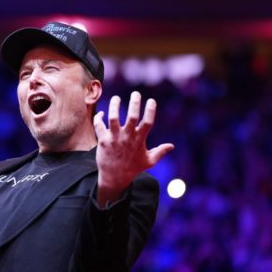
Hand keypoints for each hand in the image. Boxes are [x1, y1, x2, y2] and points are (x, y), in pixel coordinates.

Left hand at [93, 92, 173, 206]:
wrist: (114, 178)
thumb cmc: (132, 169)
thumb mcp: (148, 161)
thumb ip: (160, 152)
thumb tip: (172, 146)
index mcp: (139, 140)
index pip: (148, 122)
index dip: (150, 110)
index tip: (151, 100)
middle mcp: (127, 137)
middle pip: (132, 116)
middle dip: (134, 103)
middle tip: (136, 93)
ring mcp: (114, 138)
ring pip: (113, 118)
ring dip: (114, 106)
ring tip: (116, 98)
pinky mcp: (103, 141)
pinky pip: (99, 126)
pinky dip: (99, 118)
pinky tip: (102, 114)